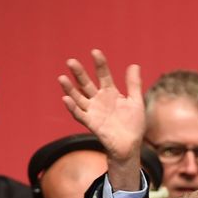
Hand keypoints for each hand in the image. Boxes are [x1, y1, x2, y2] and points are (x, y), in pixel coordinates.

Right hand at [58, 49, 143, 170]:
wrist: (130, 145)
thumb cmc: (133, 124)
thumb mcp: (136, 102)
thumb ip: (133, 85)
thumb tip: (134, 65)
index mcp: (111, 93)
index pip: (103, 75)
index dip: (100, 64)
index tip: (95, 52)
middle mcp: (99, 100)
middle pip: (86, 83)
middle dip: (79, 73)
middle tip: (71, 61)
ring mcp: (94, 111)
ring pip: (78, 97)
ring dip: (70, 89)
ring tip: (62, 78)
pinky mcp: (91, 123)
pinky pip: (80, 114)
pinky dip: (72, 108)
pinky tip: (66, 99)